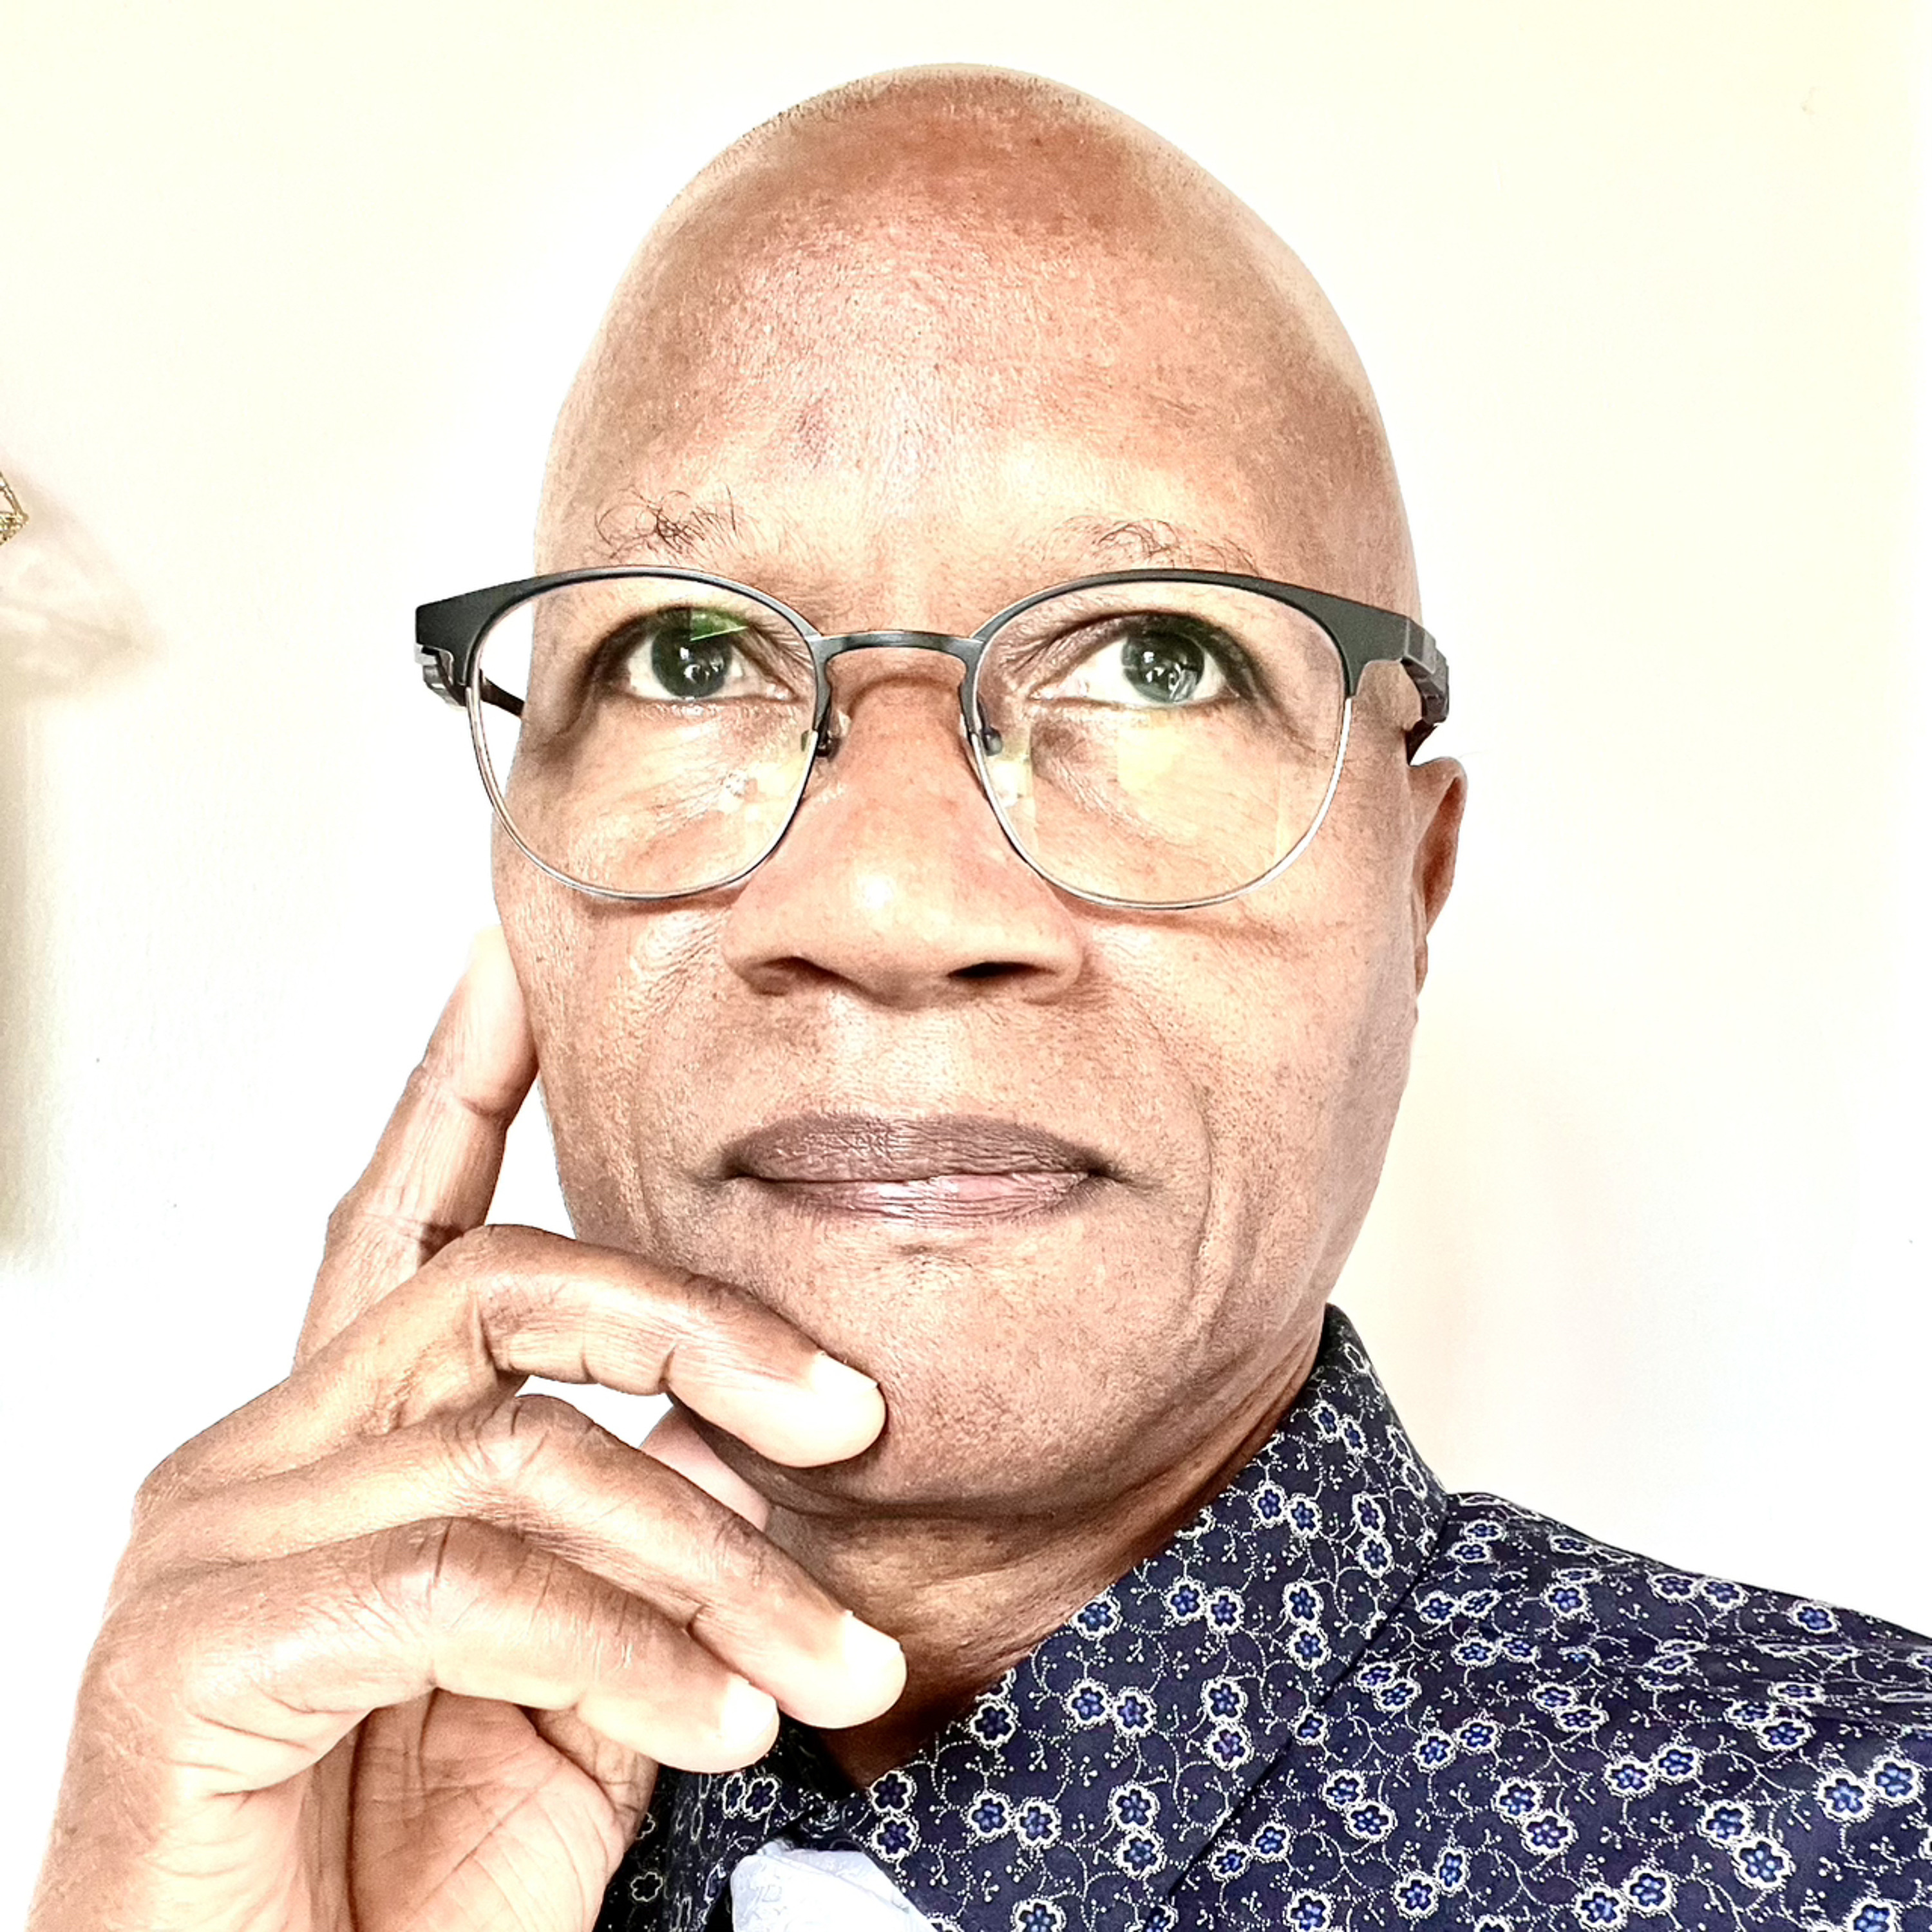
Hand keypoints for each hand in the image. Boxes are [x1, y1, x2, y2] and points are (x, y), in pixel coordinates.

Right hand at [28, 932, 902, 1931]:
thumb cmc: (402, 1879)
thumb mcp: (572, 1687)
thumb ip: (630, 1549)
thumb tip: (739, 1442)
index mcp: (347, 1441)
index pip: (412, 1216)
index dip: (467, 1079)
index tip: (522, 963)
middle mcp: (266, 1453)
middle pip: (501, 1284)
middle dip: (698, 1330)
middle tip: (848, 1411)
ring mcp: (215, 1537)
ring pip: (525, 1451)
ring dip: (712, 1558)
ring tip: (824, 1668)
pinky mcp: (190, 1648)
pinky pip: (463, 1586)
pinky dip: (626, 1652)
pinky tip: (718, 1725)